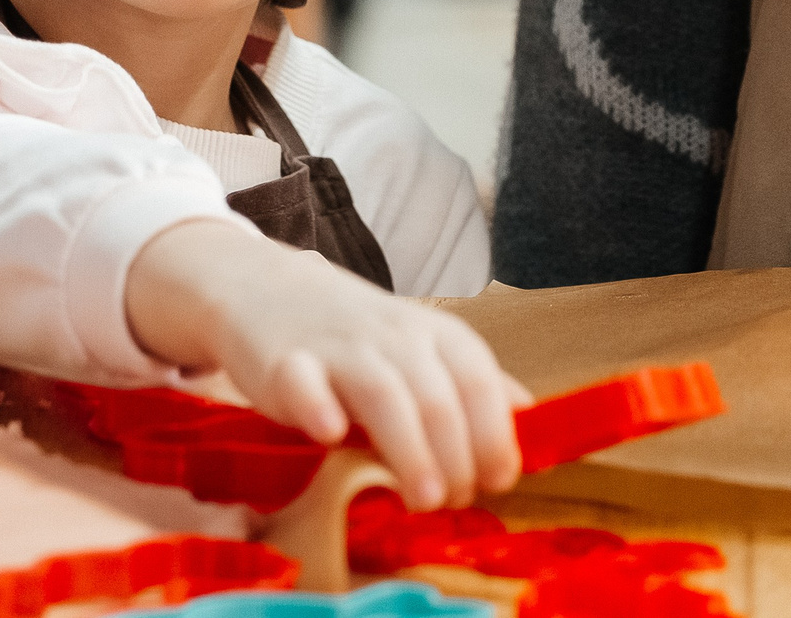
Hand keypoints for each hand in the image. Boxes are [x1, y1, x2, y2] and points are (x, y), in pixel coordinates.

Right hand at [127, 220, 527, 510]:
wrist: (261, 287)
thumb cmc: (351, 333)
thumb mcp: (420, 347)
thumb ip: (470, 384)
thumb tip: (529, 417)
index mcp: (434, 334)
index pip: (480, 383)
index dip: (495, 437)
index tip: (497, 482)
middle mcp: (391, 336)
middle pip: (438, 398)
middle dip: (456, 459)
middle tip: (453, 502)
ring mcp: (336, 347)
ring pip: (384, 393)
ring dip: (410, 450)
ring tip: (424, 499)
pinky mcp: (283, 361)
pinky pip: (304, 381)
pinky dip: (320, 408)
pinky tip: (331, 434)